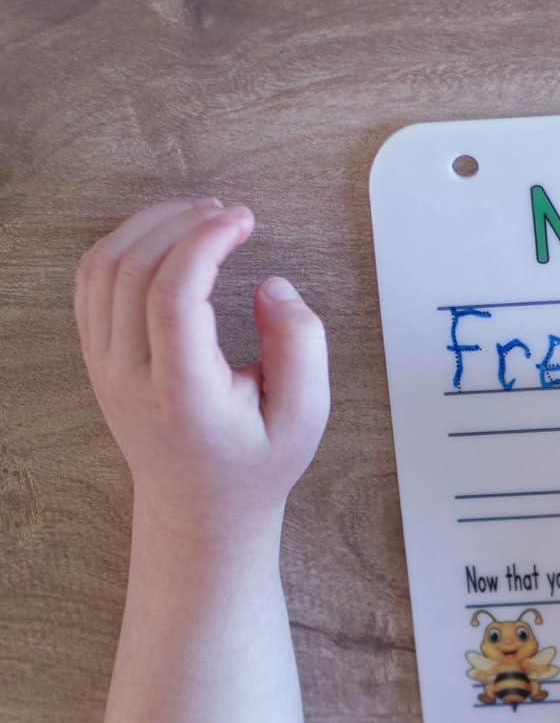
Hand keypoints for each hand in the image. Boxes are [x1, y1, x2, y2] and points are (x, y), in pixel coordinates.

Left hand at [74, 198, 329, 535]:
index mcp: (183, 395)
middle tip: (227, 213)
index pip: (174, 295)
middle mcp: (131, 378)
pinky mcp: (97, 358)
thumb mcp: (306, 418)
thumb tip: (272, 285)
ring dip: (150, 227)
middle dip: (181, 223)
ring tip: (199, 216)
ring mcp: (104, 367)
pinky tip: (164, 239)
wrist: (200, 509)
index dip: (205, 244)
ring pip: (104, 267)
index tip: (242, 221)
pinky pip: (91, 282)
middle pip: (134, 269)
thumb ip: (301, 348)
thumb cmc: (255, 464)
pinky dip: (125, 246)